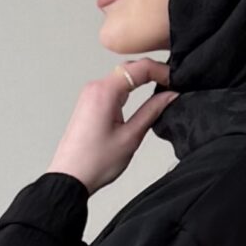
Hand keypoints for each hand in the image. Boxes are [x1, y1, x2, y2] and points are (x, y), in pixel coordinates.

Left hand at [48, 61, 178, 195]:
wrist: (69, 178)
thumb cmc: (94, 162)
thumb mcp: (131, 137)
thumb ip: (152, 111)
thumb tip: (170, 96)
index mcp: (104, 92)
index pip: (139, 68)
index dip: (161, 71)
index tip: (176, 80)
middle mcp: (95, 88)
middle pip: (129, 68)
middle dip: (153, 72)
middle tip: (173, 83)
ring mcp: (90, 95)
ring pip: (121, 77)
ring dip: (141, 79)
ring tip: (162, 89)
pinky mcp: (89, 103)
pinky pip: (113, 88)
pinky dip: (129, 88)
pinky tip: (141, 96)